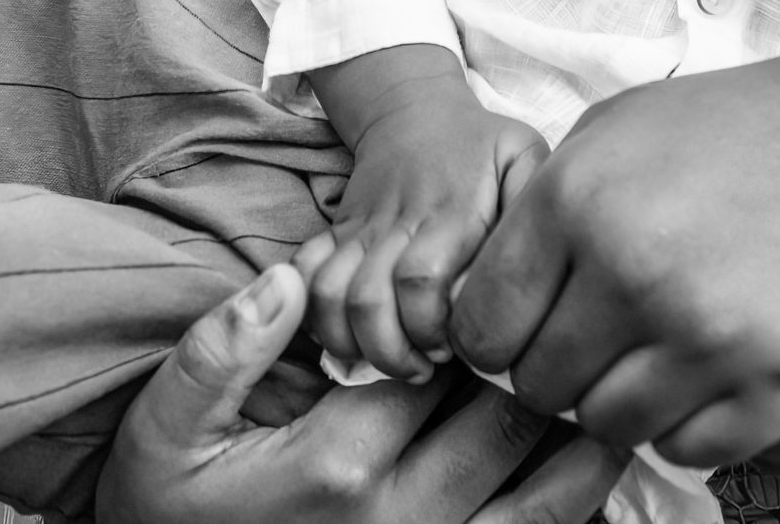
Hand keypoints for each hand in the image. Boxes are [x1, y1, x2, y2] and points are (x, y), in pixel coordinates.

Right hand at [99, 263, 627, 523]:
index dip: (479, 324)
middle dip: (541, 373)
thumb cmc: (168, 503)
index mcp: (339, 463)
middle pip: (507, 428)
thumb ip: (223, 347)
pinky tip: (594, 469)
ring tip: (612, 392)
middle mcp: (398, 522)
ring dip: (584, 447)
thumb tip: (291, 280)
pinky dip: (570, 510)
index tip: (498, 291)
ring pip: (543, 503)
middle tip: (571, 322)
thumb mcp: (167, 422)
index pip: (443, 370)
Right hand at [297, 79, 547, 379]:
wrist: (413, 110)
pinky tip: (346, 336)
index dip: (430, 326)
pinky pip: (303, 274)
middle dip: (392, 350)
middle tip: (425, 364)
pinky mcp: (336, 234)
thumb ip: (534, 203)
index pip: (421, 281)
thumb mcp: (523, 156)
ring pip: (329, 296)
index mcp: (449, 212)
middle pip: (368, 302)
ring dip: (351, 341)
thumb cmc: (480, 145)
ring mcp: (359, 231)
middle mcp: (397, 224)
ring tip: (390, 358)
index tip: (455, 347)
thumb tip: (544, 259)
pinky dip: (311, 312)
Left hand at [448, 48, 779, 465]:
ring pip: (606, 426)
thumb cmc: (717, 133)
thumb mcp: (605, 135)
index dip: (494, 334)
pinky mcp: (774, 377)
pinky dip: (685, 422)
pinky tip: (698, 368)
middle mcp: (634, 272)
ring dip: (616, 397)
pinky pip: (687, 449)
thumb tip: (473, 304)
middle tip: (596, 329)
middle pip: (537, 386)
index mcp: (575, 201)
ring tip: (647, 346)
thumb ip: (534, 216)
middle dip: (554, 365)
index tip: (525, 321)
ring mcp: (708, 332)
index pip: (479, 329)